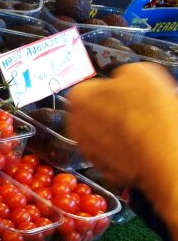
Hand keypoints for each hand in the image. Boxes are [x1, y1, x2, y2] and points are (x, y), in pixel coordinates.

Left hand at [68, 63, 177, 228]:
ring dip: (118, 130)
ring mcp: (87, 149)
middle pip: (94, 111)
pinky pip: (111, 152)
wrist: (164, 156)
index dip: (112, 88)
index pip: (90, 86)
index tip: (126, 91)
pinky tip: (140, 144)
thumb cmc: (151, 116)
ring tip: (142, 127)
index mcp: (79, 97)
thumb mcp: (141, 73)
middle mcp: (75, 124)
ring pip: (103, 133)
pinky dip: (122, 149)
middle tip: (136, 109)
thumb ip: (123, 73)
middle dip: (112, 109)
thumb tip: (123, 77)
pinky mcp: (102, 167)